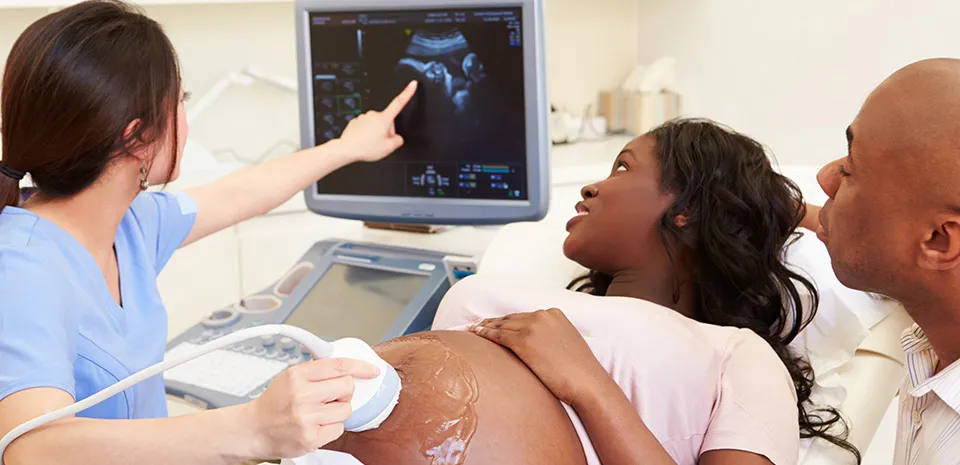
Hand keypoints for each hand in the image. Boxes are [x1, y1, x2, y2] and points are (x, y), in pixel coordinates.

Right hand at [245, 358, 379, 457]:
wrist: (254, 429)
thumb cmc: (274, 403)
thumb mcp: (290, 376)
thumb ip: (316, 370)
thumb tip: (346, 365)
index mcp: (297, 375)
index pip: (338, 365)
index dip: (360, 366)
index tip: (371, 370)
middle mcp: (301, 395)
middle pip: (347, 386)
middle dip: (344, 391)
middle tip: (331, 396)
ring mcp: (306, 418)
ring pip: (346, 409)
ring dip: (338, 411)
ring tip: (320, 412)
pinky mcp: (311, 438)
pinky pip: (339, 429)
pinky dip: (331, 428)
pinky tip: (317, 425)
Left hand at [337, 80, 417, 162]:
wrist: (347, 149)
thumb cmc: (366, 148)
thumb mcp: (389, 148)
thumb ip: (398, 141)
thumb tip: (397, 138)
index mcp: (384, 119)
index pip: (399, 102)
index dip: (407, 92)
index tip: (412, 84)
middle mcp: (373, 115)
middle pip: (386, 121)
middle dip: (386, 131)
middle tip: (381, 142)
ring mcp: (363, 117)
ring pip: (375, 125)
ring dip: (376, 133)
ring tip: (370, 144)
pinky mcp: (356, 121)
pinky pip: (365, 127)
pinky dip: (366, 134)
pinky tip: (364, 142)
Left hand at [471, 309, 607, 405]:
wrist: (586, 382)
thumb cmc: (579, 370)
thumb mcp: (567, 343)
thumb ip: (552, 336)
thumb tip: (539, 344)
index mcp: (554, 314)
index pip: (525, 316)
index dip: (508, 319)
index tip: (496, 321)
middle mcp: (542, 316)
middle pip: (511, 318)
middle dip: (494, 321)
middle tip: (478, 323)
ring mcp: (532, 327)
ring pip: (502, 325)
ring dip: (486, 326)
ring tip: (474, 328)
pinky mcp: (524, 341)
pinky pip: (499, 336)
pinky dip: (485, 334)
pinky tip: (476, 334)